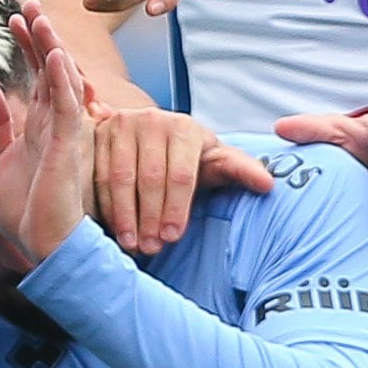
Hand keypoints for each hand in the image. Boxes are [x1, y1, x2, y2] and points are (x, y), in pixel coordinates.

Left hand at [0, 3, 96, 272]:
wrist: (42, 249)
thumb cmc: (26, 211)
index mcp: (41, 126)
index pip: (36, 75)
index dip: (26, 45)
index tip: (11, 17)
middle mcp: (58, 124)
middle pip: (51, 69)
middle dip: (41, 35)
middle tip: (30, 1)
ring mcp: (66, 134)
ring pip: (61, 80)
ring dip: (51, 47)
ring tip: (40, 17)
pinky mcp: (68, 148)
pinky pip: (67, 107)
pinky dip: (62, 80)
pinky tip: (55, 55)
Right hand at [90, 107, 275, 254]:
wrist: (150, 134)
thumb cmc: (188, 157)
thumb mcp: (215, 162)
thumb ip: (240, 171)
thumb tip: (268, 185)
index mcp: (185, 128)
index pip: (181, 174)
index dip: (177, 209)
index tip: (173, 238)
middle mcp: (152, 120)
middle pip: (150, 177)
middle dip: (150, 217)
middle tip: (151, 248)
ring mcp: (122, 124)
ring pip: (120, 177)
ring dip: (126, 215)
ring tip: (132, 244)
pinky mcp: (98, 134)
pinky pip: (99, 175)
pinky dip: (106, 205)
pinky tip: (114, 228)